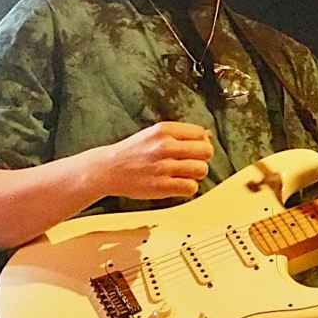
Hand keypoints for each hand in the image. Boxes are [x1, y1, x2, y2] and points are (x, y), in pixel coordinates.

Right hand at [97, 121, 214, 199]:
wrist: (109, 169)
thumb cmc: (134, 151)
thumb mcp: (154, 133)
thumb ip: (180, 134)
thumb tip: (208, 135)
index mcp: (163, 130)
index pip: (200, 133)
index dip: (201, 142)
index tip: (194, 149)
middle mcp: (164, 146)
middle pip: (206, 151)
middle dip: (203, 158)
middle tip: (192, 162)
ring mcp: (163, 167)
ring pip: (201, 170)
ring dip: (196, 174)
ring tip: (184, 174)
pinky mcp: (161, 186)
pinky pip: (191, 187)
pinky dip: (188, 187)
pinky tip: (178, 184)